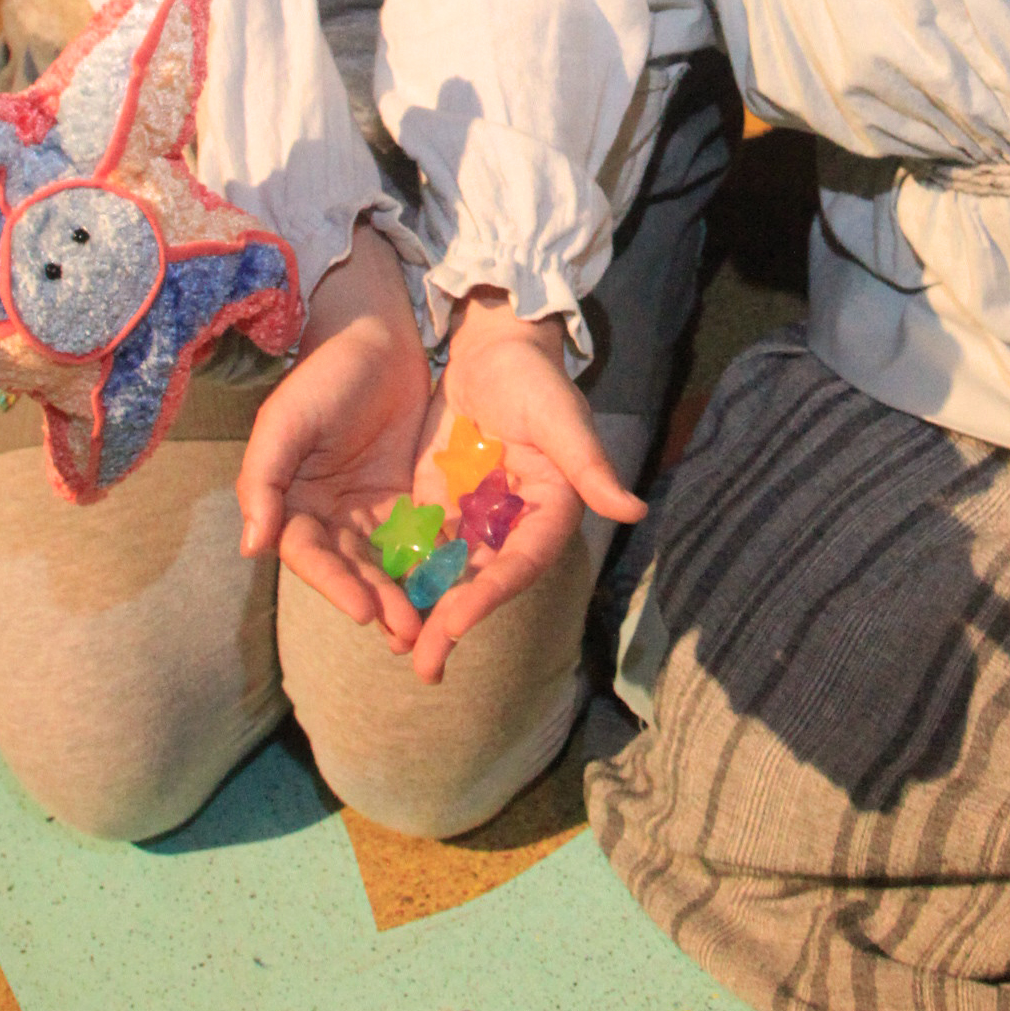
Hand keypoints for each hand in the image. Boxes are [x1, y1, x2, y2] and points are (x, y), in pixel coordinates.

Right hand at [236, 222, 432, 643]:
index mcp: (289, 503)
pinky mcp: (404, 500)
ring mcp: (367, 511)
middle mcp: (326, 516)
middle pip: (350, 569)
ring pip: (385, 563)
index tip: (366, 610)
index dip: (335, 585)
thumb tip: (251, 548)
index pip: (310, 556)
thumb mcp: (285, 422)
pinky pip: (417, 539)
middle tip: (409, 632)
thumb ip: (262, 481)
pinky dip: (430, 564)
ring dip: (404, 595)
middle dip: (377, 601)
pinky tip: (454, 586)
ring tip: (430, 625)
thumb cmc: (322, 375)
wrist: (375, 336)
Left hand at [398, 291, 646, 688]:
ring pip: (451, 574)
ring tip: (399, 647)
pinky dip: (405, 574)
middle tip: (424, 663)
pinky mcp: (443, 505)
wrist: (493, 347)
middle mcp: (514, 525)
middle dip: (453, 622)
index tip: (455, 623)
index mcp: (550, 512)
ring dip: (426, 611)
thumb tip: (635, 510)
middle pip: (484, 582)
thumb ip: (590, 465)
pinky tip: (374, 601)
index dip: (490, 595)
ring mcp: (476, 518)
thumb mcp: (561, 419)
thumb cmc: (534, 378)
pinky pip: (423, 546)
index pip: (520, 564)